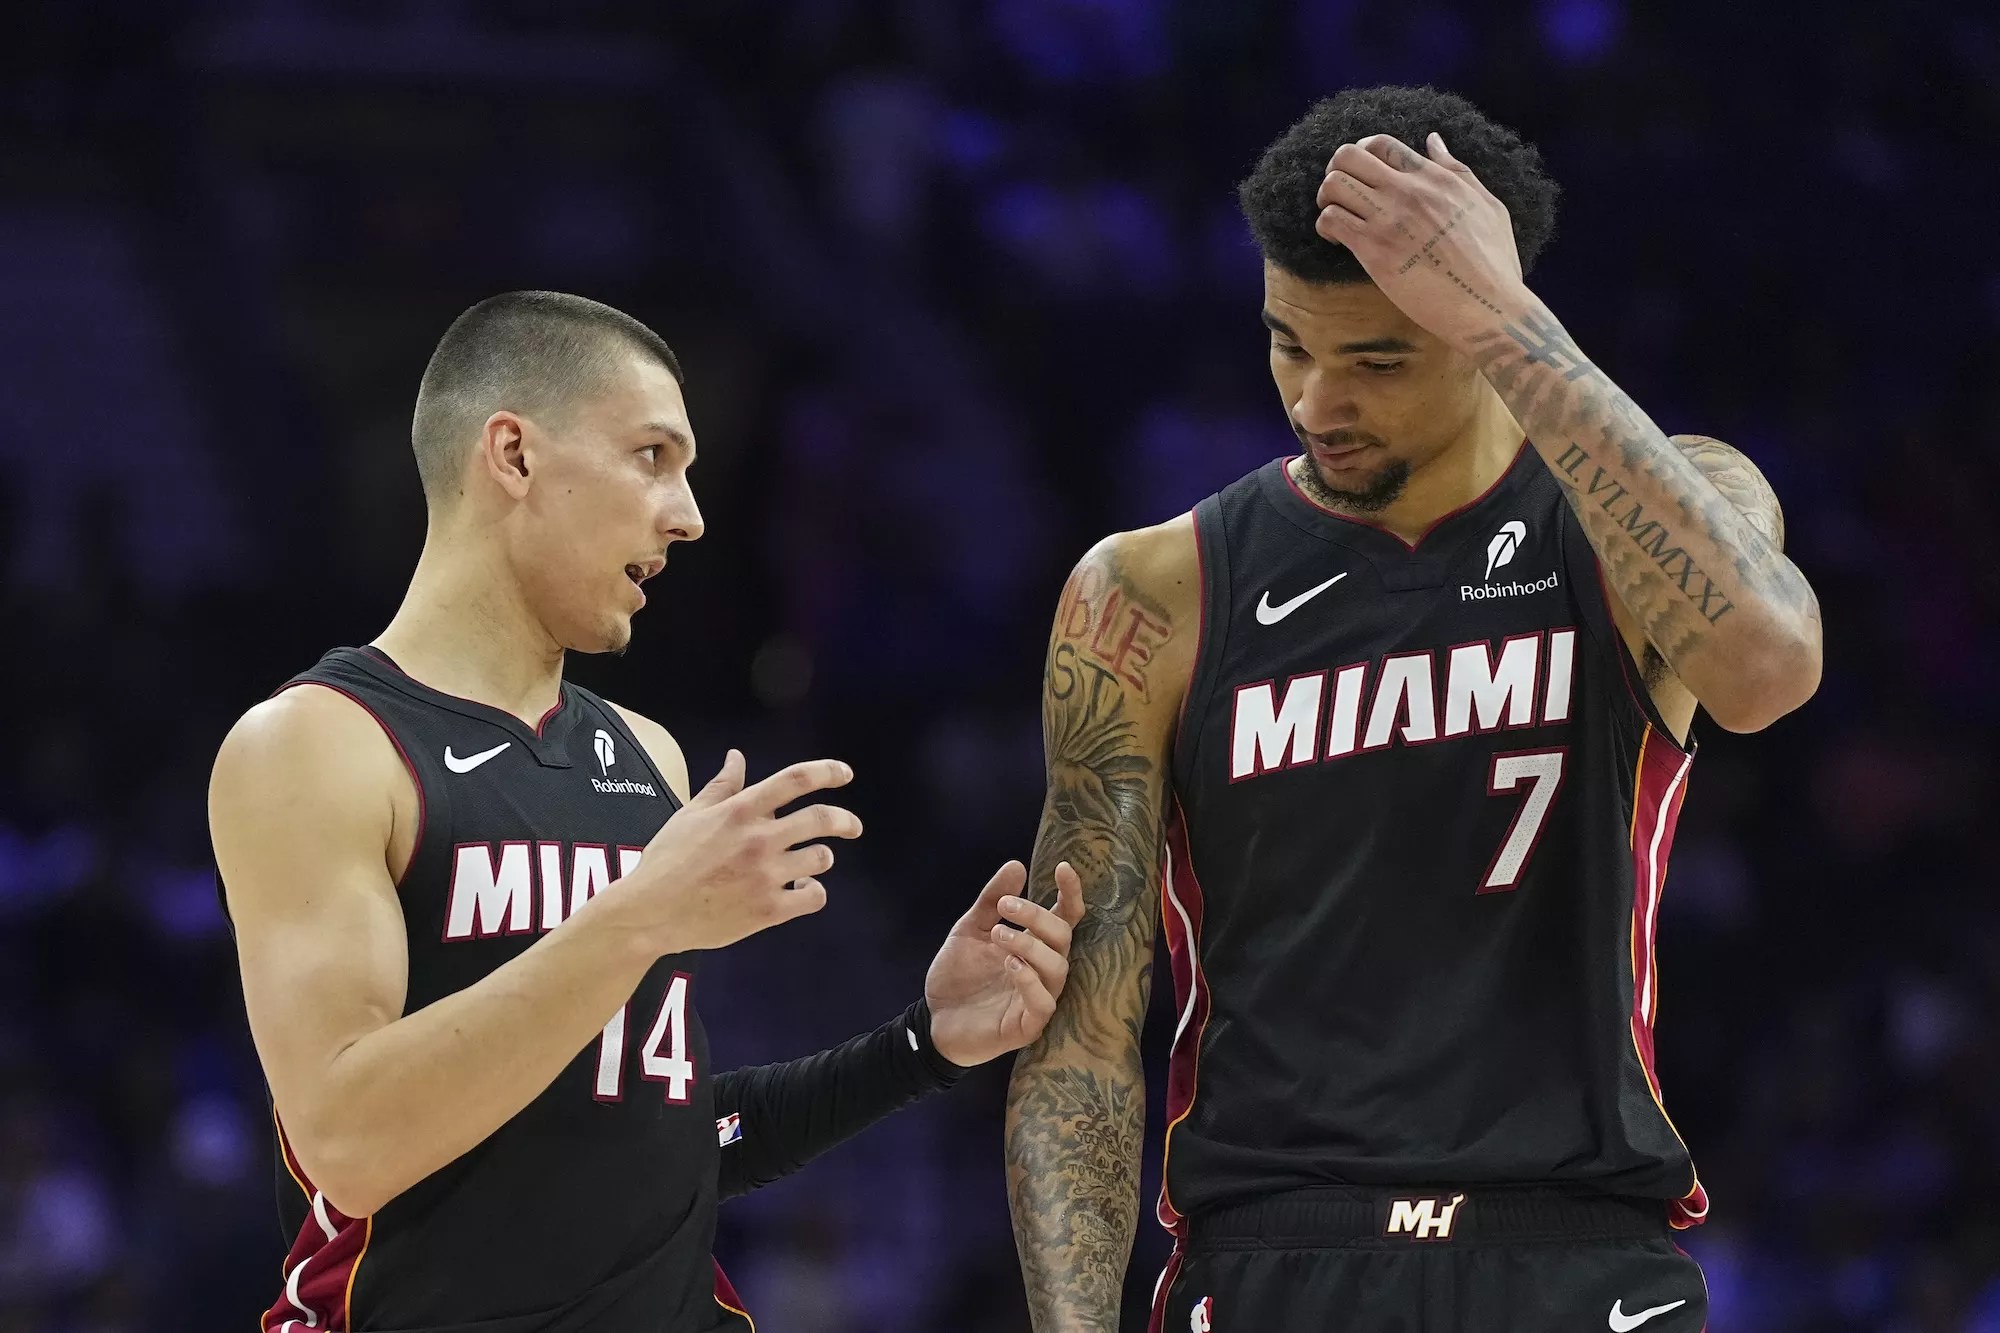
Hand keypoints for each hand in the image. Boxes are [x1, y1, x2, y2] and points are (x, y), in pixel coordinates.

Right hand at [609, 749, 861, 953]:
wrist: (651, 913)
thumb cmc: (667, 860)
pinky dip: (813, 891)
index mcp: (740, 811)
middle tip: (852, 826)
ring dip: (822, 857)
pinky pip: (813, 896)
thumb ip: (722, 786)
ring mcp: (767, 875)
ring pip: (821, 858)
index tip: (845, 774)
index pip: (795, 780)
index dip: (827, 772)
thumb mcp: (690, 814)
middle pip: (821, 819)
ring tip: (811, 861)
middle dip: (845, 821)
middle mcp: (759, 839)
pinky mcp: (769, 909)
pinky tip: (801, 890)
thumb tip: (737, 756)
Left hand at [924, 860, 1084, 1066]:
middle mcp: (1042, 970)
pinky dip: (1030, 981)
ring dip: (1031, 946)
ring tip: (1000, 935)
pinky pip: (1043, 1004)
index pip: (1065, 918)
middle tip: (1008, 905)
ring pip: (1057, 969)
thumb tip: (1016, 864)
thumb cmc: (959, 976)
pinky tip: (1010, 966)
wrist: (934, 1020)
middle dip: (1038, 917)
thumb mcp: (970, 930)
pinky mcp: (1027, 1026)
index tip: (1063, 868)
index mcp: (1033, 945)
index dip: (1071, 894)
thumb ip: (991, 902)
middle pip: (1062, 938)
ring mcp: (1038, 998)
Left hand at [1313, 132, 1527, 348]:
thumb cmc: (1495, 262)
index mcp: (1436, 178)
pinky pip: (1332, 220)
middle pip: (1349, 156)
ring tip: (1337, 216)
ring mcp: (1389, 219)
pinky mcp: (1374, 250)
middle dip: (1336, 169)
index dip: (1363, 153)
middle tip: (1341, 192)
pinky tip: (1339, 241)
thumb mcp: (1486, 204)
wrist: (1489, 304)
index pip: (1383, 144)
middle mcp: (1409, 191)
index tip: (1361, 174)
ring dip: (1327, 198)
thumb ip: (1457, 170)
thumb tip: (1433, 141)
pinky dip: (1326, 227)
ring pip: (1334, 184)